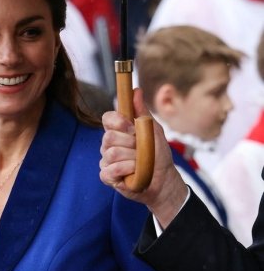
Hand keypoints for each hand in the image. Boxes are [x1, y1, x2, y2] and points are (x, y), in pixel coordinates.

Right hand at [100, 87, 187, 225]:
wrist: (163, 180)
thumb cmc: (158, 155)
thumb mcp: (153, 131)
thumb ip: (143, 112)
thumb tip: (136, 91)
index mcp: (119, 131)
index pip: (107, 118)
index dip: (117, 121)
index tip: (131, 126)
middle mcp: (109, 145)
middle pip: (109, 137)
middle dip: (130, 143)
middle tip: (140, 149)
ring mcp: (107, 161)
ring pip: (112, 153)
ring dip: (132, 158)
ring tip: (140, 163)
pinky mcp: (107, 176)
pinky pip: (111, 169)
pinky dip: (127, 170)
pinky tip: (134, 173)